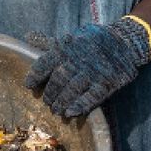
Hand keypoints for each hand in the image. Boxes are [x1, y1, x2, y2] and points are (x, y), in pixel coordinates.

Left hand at [25, 17, 150, 116]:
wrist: (124, 42)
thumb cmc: (91, 41)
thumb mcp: (70, 38)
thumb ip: (48, 42)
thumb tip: (27, 37)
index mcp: (66, 48)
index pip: (45, 63)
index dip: (35, 75)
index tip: (28, 85)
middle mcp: (77, 60)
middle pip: (58, 80)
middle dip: (50, 93)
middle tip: (47, 103)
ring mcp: (93, 72)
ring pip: (72, 90)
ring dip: (62, 102)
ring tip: (56, 110)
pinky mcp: (107, 82)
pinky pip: (92, 97)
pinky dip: (80, 106)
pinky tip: (71, 113)